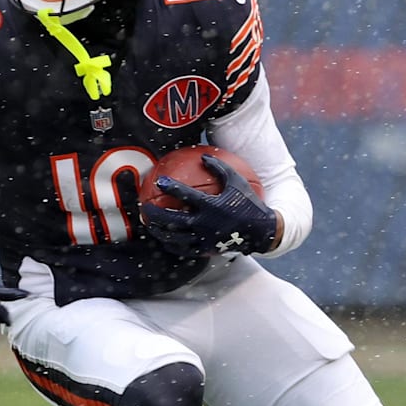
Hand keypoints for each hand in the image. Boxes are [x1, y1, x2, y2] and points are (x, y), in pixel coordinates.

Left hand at [141, 154, 276, 256]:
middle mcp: (206, 224)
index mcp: (213, 206)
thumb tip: (203, 156)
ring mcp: (205, 239)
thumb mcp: (237, 181)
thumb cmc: (248, 203)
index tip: (160, 181)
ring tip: (149, 224)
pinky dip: (171, 244)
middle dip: (156, 215)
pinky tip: (164, 239)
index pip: (187, 196)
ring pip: (175, 238)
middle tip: (145, 208)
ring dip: (159, 231)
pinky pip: (184, 249)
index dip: (172, 188)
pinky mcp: (206, 250)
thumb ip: (220, 168)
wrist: (261, 231)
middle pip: (173, 221)